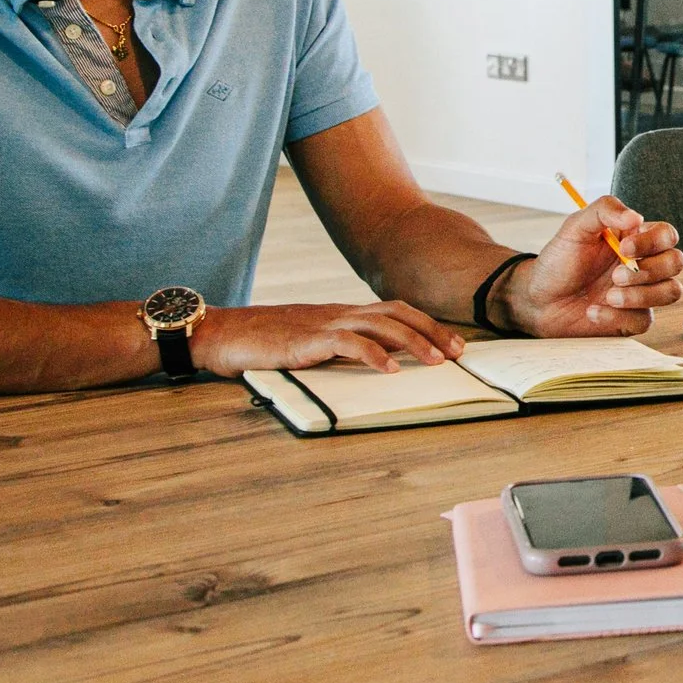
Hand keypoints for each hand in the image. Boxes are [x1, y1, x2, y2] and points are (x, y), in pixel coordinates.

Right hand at [192, 301, 464, 375]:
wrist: (224, 334)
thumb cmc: (267, 343)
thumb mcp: (314, 343)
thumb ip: (343, 347)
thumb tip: (379, 362)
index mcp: (344, 314)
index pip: (396, 312)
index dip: (428, 325)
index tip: (454, 344)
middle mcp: (341, 313)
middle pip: (398, 314)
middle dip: (432, 331)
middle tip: (458, 352)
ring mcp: (325, 323)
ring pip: (381, 325)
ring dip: (413, 343)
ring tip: (436, 361)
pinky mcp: (308, 339)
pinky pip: (348, 343)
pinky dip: (373, 355)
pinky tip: (390, 370)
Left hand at [504, 195, 682, 336]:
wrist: (538, 300)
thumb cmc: (558, 262)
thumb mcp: (575, 227)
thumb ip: (604, 210)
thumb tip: (636, 216)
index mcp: (635, 239)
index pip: (666, 235)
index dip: (652, 242)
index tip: (624, 247)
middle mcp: (643, 265)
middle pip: (675, 262)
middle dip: (649, 270)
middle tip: (616, 275)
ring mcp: (641, 293)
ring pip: (670, 292)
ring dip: (641, 295)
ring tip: (609, 295)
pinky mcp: (631, 320)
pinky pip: (644, 320)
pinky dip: (617, 317)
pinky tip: (594, 312)